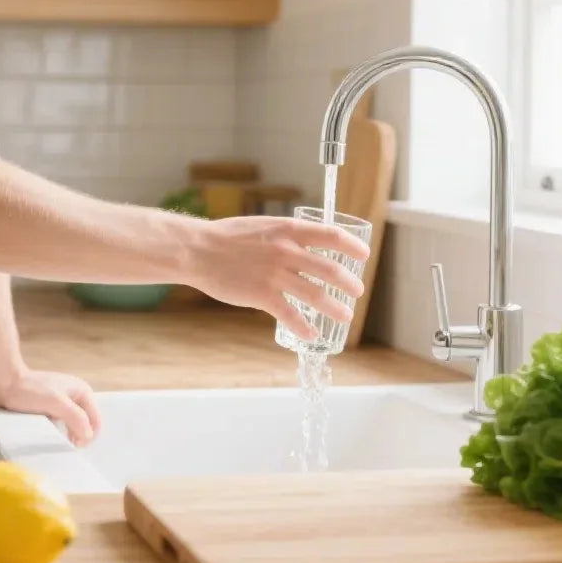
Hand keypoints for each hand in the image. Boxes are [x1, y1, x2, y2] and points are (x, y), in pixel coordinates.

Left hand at [0, 368, 101, 446]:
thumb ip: (75, 417)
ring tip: (55, 440)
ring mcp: (64, 401)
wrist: (5, 383)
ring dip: (68, 434)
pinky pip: (62, 423)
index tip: (72, 446)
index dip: (87, 436)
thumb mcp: (55, 403)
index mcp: (83, 391)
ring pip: (74, 425)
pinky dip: (59, 431)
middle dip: (79, 436)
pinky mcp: (52, 407)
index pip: (95, 422)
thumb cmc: (28, 390)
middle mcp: (76, 395)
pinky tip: (48, 433)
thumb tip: (88, 436)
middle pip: (86, 424)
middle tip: (64, 446)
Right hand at [189, 215, 369, 340]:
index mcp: (288, 230)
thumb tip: (301, 245)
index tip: (364, 254)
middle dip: (349, 283)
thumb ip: (283, 237)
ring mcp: (275, 274)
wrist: (198, 250)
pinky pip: (290, 315)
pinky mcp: (262, 295)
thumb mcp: (262, 226)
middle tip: (357, 291)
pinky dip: (304, 327)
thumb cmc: (226, 237)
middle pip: (330, 269)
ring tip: (346, 316)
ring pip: (316, 295)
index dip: (352, 246)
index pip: (331, 236)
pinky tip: (311, 335)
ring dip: (335, 308)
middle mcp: (286, 251)